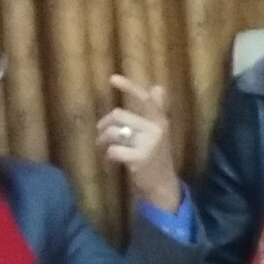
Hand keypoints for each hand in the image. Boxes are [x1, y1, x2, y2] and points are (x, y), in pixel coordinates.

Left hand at [96, 76, 180, 213]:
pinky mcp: (139, 158)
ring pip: (113, 132)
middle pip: (119, 115)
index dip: (129, 87)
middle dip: (104, 124)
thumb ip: (157, 110)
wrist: (162, 185)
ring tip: (105, 148)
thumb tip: (158, 87)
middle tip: (101, 133)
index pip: (144, 99)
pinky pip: (113, 150)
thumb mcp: (159, 132)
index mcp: (160, 120)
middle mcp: (157, 129)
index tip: (112, 78)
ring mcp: (149, 144)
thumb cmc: (157, 157)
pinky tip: (112, 162)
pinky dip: (108, 157)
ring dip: (103, 141)